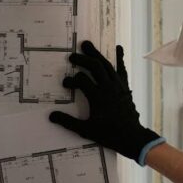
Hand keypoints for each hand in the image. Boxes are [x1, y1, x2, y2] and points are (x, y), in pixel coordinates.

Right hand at [49, 41, 163, 165]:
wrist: (131, 137)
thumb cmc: (108, 134)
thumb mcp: (86, 130)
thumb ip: (68, 122)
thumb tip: (51, 115)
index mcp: (98, 97)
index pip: (81, 81)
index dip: (71, 80)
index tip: (65, 83)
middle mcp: (108, 87)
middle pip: (94, 67)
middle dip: (82, 60)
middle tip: (72, 56)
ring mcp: (118, 86)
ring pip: (106, 65)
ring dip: (96, 54)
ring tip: (87, 45)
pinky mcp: (125, 87)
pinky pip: (121, 70)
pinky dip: (119, 58)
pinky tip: (118, 48)